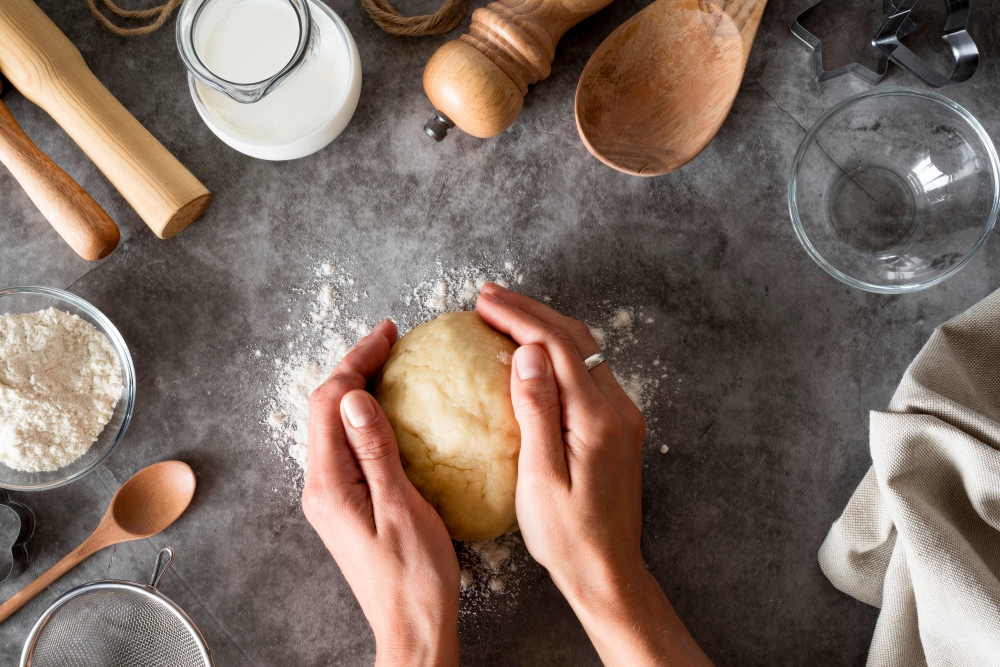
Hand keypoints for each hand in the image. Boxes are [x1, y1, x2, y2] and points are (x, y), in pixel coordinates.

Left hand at [302, 319, 459, 666]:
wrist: (412, 628)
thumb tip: (356, 397)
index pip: (331, 403)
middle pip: (326, 409)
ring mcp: (333, 496)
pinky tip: (394, 412)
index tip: (387, 335)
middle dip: (354, 368)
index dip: (356, 361)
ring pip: (336, 425)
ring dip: (359, 390)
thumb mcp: (402, 509)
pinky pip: (350, 446)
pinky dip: (369, 418)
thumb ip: (376, 451)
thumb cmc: (414, 578)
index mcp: (330, 484)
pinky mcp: (348, 504)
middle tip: (390, 341)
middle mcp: (322, 487)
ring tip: (391, 365)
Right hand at [477, 284, 711, 666]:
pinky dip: (557, 350)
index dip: (520, 317)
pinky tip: (531, 353)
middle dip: (531, 311)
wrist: (607, 569)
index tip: (484, 302)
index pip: (557, 347)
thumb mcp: (540, 477)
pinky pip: (586, 372)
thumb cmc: (567, 534)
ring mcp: (622, 416)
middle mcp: (618, 409)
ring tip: (505, 313)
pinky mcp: (617, 426)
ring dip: (545, 327)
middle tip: (489, 296)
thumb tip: (527, 353)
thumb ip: (536, 410)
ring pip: (584, 351)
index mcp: (597, 418)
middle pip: (575, 339)